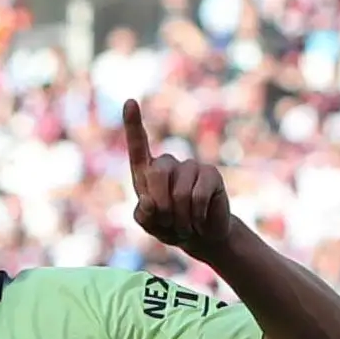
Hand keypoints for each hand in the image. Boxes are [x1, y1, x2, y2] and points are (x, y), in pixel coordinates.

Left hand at [122, 99, 234, 256]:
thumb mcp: (150, 225)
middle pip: (157, 173)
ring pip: (179, 193)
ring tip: (185, 225)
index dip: (133, 124)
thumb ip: (143, 215)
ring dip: (180, 219)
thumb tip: (149, 201)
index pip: (138, 146)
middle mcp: (168, 163)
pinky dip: (196, 217)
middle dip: (161, 206)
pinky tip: (199, 221)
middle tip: (168, 223)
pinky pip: (198, 197)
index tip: (129, 102)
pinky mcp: (210, 174)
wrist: (201, 237)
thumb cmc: (170, 226)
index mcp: (147, 172)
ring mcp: (191, 166)